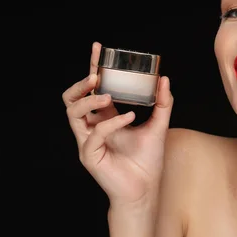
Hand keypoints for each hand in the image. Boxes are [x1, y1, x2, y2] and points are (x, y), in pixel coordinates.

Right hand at [62, 42, 173, 208]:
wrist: (146, 189)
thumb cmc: (148, 160)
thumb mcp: (159, 125)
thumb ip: (162, 103)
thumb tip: (164, 78)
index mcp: (105, 117)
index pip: (94, 88)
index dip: (93, 67)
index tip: (98, 47)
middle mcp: (92, 127)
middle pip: (72, 98)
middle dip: (81, 84)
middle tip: (96, 76)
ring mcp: (88, 140)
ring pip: (73, 112)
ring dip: (90, 100)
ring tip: (108, 96)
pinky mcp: (89, 154)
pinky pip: (95, 133)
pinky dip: (112, 122)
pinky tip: (129, 117)